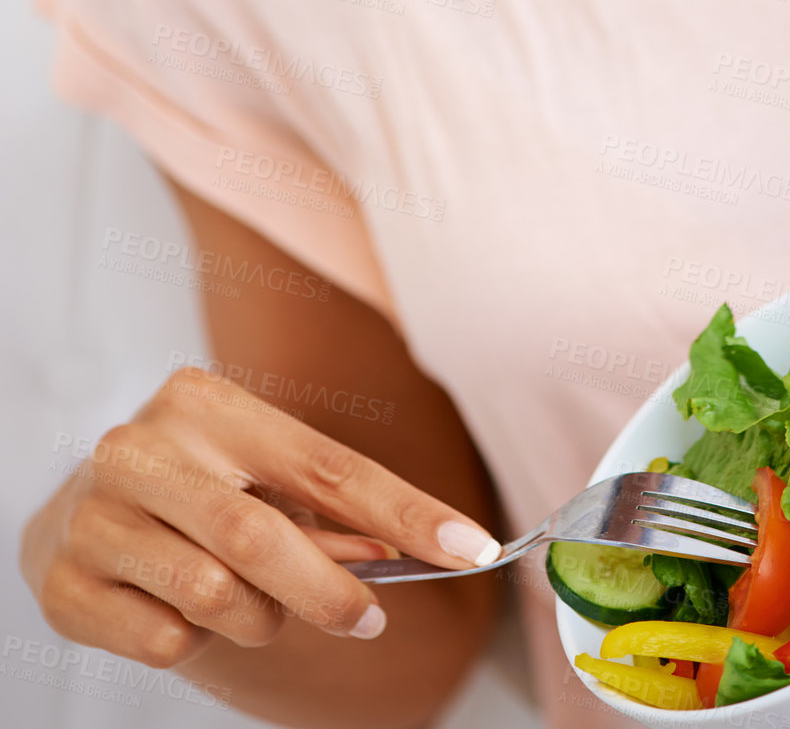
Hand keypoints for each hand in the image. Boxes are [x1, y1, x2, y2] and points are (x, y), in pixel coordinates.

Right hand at [19, 367, 501, 667]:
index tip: (472, 547)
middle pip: (261, 533)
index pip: (327, 464)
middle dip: (330, 590)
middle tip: (370, 620)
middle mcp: (145, 444)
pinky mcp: (64, 580)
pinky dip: (193, 642)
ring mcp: (96, 510)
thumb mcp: (257, 479)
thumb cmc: (194, 491)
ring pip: (212, 593)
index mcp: (207, 402)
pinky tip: (175, 611)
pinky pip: (163, 637)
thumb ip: (321, 511)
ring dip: (257, 620)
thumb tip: (398, 550)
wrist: (76, 517)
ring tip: (251, 608)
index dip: (406, 511)